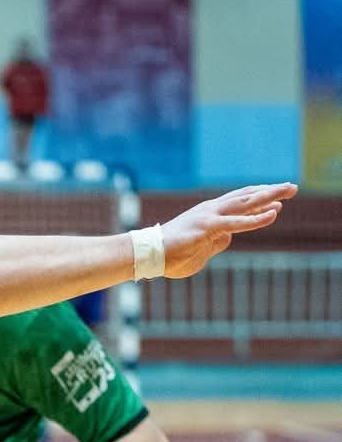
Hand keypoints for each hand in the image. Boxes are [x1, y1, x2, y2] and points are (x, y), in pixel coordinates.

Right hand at [159, 182, 297, 278]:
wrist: (149, 255)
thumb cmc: (171, 255)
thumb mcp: (200, 250)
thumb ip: (216, 243)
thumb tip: (228, 238)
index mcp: (208, 215)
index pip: (238, 203)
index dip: (258, 199)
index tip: (277, 199)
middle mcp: (211, 210)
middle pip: (246, 197)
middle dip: (270, 192)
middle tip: (292, 187)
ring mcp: (210, 217)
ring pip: (245, 203)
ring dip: (269, 196)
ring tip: (289, 190)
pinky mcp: (208, 228)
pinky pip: (237, 222)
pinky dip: (256, 218)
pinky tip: (274, 213)